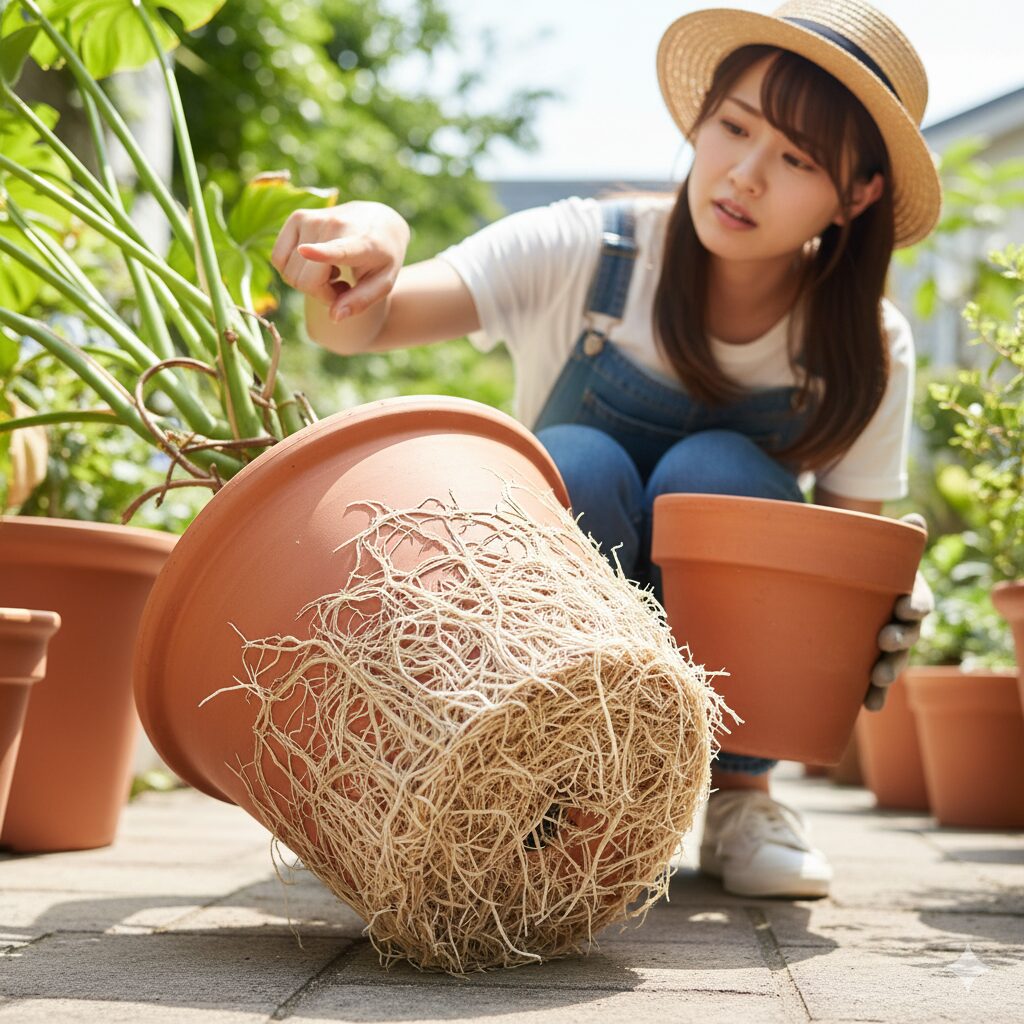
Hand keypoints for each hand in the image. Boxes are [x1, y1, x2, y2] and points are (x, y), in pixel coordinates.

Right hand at [270, 201, 410, 320]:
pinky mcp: (296, 217)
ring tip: (333, 271)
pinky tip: (317, 263)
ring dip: (308, 282)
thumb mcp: (383, 283)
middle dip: (321, 293)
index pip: (337, 250)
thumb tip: (334, 317)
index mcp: (360, 243)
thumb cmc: (382, 257)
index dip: (320, 253)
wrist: (378, 220)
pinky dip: (294, 269)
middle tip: (342, 286)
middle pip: (305, 281)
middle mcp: (333, 225)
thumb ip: (360, 301)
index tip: (306, 250)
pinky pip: (278, 259)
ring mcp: (311, 218)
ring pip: (290, 272)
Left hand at [865, 513, 932, 710]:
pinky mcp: (870, 657)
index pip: (918, 601)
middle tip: (886, 642)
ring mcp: (888, 642)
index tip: (907, 608)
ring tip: (877, 678)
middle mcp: (903, 621)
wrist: (851, 578)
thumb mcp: (878, 547)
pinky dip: (873, 693)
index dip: (915, 605)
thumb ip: (893, 536)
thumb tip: (914, 518)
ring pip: (894, 660)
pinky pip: (874, 679)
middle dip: (899, 641)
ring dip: (888, 671)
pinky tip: (868, 705)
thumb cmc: (867, 562)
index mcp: (908, 594)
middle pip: (908, 634)